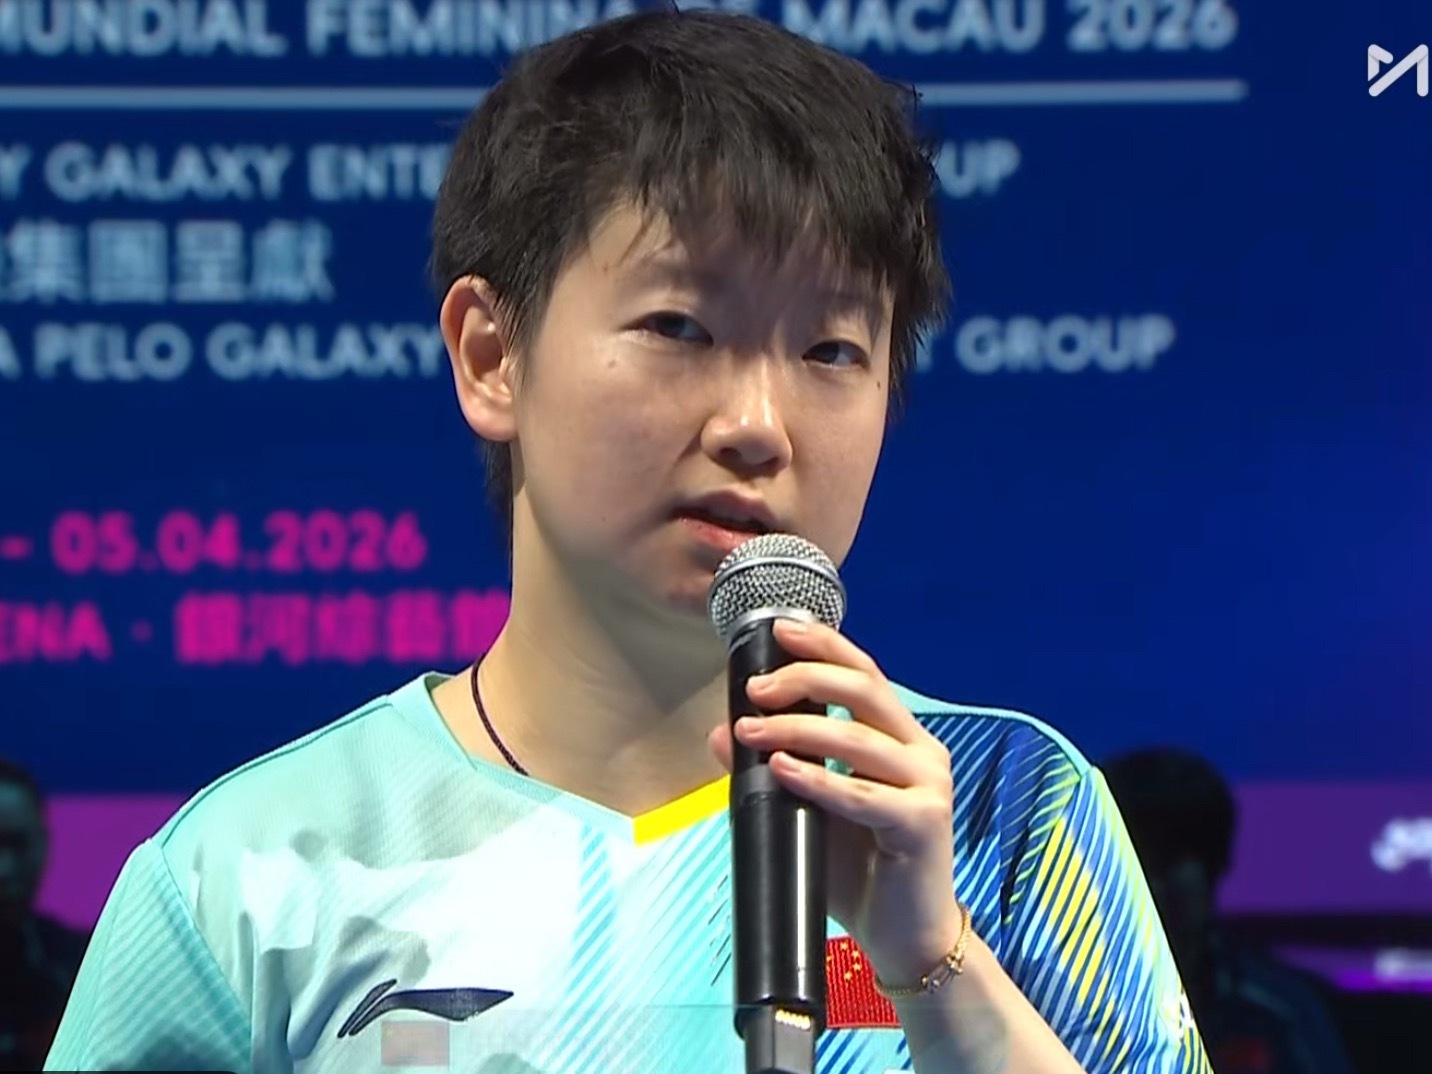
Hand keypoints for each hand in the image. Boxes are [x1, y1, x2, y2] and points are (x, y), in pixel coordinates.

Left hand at [708, 618, 963, 987]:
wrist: (902, 937)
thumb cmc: (858, 871)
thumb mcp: (804, 811)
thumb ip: (771, 770)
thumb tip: (719, 734)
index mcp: (900, 737)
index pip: (863, 674)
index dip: (824, 646)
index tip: (779, 631)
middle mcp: (921, 751)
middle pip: (864, 690)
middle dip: (805, 679)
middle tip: (756, 689)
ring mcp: (928, 785)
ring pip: (858, 738)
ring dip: (797, 730)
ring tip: (750, 731)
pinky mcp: (924, 823)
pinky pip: (864, 795)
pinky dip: (820, 779)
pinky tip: (783, 770)